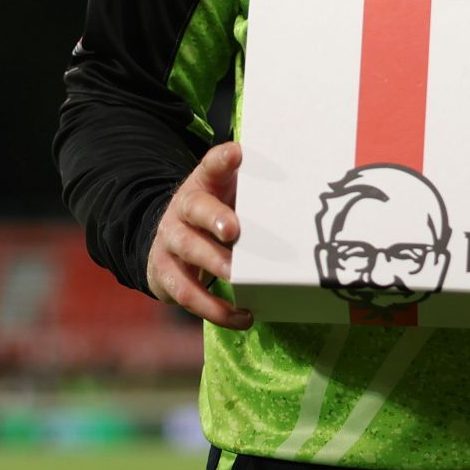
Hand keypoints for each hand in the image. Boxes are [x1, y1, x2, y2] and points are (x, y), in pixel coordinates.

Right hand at [145, 141, 253, 330]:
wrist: (166, 239)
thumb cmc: (213, 214)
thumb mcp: (227, 195)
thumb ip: (251, 190)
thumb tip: (304, 185)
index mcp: (202, 184)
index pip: (211, 165)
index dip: (222, 160)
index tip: (236, 154)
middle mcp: (182, 209)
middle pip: (195, 208)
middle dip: (214, 218)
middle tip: (234, 231)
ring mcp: (170, 241)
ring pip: (189, 250)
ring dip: (214, 264)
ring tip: (238, 277)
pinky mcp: (165, 275)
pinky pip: (188, 294)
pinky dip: (214, 309)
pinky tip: (242, 316)